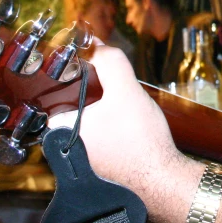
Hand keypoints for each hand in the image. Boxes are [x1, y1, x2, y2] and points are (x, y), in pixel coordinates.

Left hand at [48, 45, 187, 196]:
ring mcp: (80, 158)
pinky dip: (113, 126)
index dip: (77, 72)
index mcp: (59, 129)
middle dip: (96, 91)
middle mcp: (64, 147)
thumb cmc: (141, 143)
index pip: (58, 88)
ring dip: (106, 109)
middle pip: (75, 103)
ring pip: (90, 119)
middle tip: (116, 88)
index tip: (92, 64)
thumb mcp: (126, 91)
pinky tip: (131, 126)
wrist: (163, 180)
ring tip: (126, 110)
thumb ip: (110, 61)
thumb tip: (94, 42)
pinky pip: (101, 135)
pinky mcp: (98, 164)